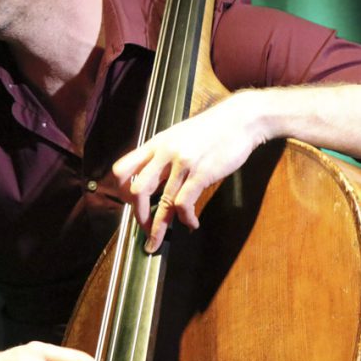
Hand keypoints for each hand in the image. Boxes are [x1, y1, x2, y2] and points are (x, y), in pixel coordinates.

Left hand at [112, 91, 265, 252]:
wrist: (240, 119)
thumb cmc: (212, 128)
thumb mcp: (179, 136)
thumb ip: (164, 155)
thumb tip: (155, 179)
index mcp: (156, 144)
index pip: (122, 169)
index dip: (120, 191)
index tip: (128, 205)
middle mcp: (165, 153)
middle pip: (137, 190)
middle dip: (138, 215)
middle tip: (144, 229)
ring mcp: (183, 163)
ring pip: (161, 203)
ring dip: (158, 228)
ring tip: (158, 242)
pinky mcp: (201, 174)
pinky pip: (184, 204)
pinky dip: (186, 219)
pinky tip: (191, 224)